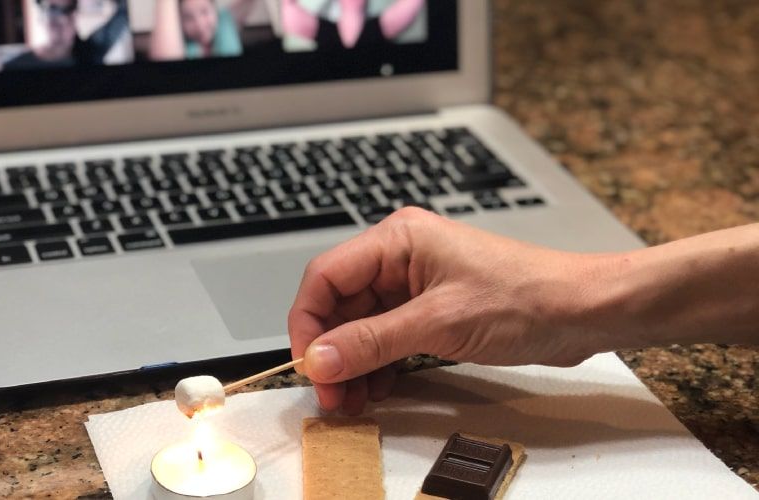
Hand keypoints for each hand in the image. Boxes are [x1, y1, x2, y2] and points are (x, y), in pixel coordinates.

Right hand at [288, 208, 603, 413]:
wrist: (582, 310)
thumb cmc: (527, 296)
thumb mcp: (440, 322)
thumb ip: (373, 341)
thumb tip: (320, 358)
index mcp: (398, 240)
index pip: (326, 277)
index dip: (308, 322)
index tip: (309, 364)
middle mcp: (401, 257)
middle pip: (340, 304)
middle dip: (332, 351)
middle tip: (331, 394)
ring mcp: (416, 285)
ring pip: (361, 325)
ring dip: (352, 363)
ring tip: (352, 401)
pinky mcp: (431, 310)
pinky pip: (387, 337)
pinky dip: (378, 364)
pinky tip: (377, 389)